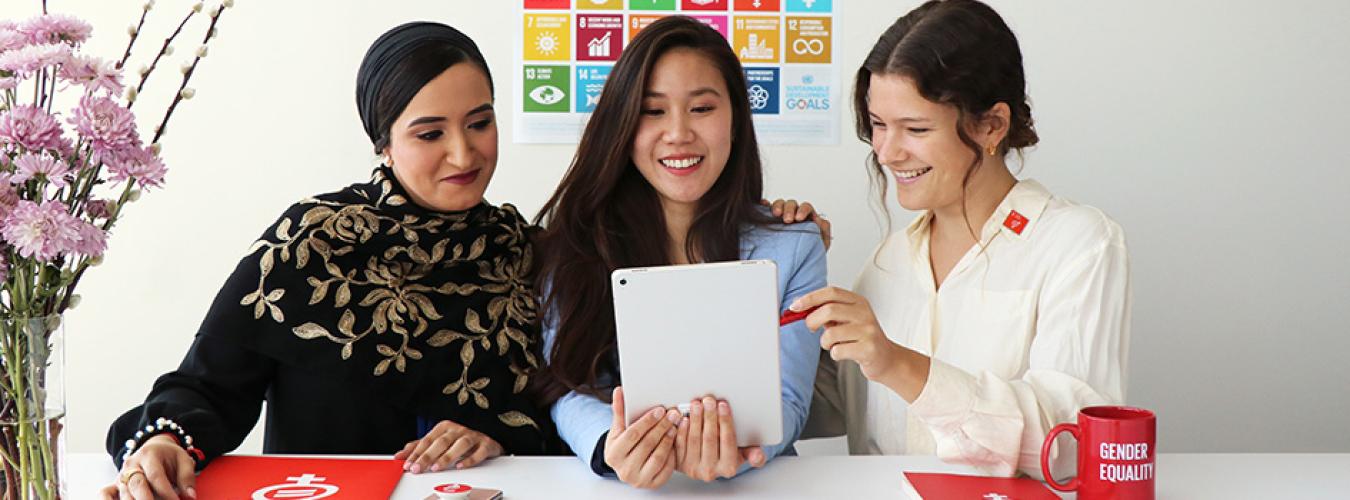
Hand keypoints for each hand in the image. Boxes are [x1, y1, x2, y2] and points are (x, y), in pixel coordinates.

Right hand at [100, 434, 195, 499]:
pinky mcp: (115, 485)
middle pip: (137, 485)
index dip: (166, 492)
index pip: (156, 476)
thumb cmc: (169, 457)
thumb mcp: (183, 460)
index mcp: (149, 455)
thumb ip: (187, 478)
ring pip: (124, 493)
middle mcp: (131, 465)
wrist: (153, 449)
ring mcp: (121, 475)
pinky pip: (105, 494)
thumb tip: (190, 496)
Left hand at [395, 419, 502, 472]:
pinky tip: (460, 466)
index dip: (416, 453)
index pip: (427, 440)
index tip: (407, 465)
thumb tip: (399, 456)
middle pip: (441, 442)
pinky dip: (470, 459)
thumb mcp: (437, 442)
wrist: (488, 438)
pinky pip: (479, 451)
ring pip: (460, 445)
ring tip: (436, 468)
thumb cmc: (459, 440)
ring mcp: (473, 436)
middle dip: (427, 456)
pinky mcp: (486, 444)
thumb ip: (419, 448)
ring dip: (447, 457)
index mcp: (444, 427)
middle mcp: (458, 430)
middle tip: (417, 469)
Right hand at [604, 386, 679, 488]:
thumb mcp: (618, 430)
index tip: (660, 409)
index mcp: (614, 454)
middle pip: (647, 444)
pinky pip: (666, 468)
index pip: (633, 434)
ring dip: (669, 439)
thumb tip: (619, 390)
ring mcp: (639, 479)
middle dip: (662, 427)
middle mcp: (624, 470)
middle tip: (674, 414)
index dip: (647, 421)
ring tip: (676, 425)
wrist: (625, 468)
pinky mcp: (652, 484)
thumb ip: (620, 411)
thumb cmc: (622, 446)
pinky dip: (673, 454)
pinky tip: (677, 441)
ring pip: (658, 456)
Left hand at [673, 396, 765, 481]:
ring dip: (695, 419)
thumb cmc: (726, 453)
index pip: (728, 441)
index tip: (723, 404)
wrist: (706, 464)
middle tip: (709, 400)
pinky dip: (681, 429)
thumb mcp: (742, 453)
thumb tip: (758, 455)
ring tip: (697, 404)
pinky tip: (684, 417)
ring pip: (694, 440)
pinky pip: (679, 444)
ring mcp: (693, 468)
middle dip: (709, 416)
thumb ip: (752, 453)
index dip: (725, 421)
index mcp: (729, 468)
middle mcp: (710, 471)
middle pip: (710, 439)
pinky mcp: (679, 464)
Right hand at [762, 199, 831, 249]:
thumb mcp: (822, 243)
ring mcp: (782, 217)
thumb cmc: (811, 253)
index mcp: (808, 217)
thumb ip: (824, 229)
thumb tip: (818, 219)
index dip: (803, 210)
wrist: (799, 265)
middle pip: (791, 204)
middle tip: (787, 220)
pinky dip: (765, 206)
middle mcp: (795, 214)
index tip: (799, 218)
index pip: (806, 207)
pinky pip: (767, 209)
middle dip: (789, 210)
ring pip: (779, 204)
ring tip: (776, 214)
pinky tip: (763, 205)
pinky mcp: (771, 221)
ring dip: (777, 206)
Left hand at [792, 286, 929, 400]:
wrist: (886, 358)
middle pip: (829, 310)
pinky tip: (845, 353)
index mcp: (858, 302)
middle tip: (810, 327)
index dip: (810, 298)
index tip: (795, 306)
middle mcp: (865, 314)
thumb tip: (799, 307)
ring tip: (833, 344)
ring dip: (825, 342)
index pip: (831, 293)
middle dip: (812, 320)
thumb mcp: (846, 320)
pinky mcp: (869, 349)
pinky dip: (835, 354)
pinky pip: (838, 351)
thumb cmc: (861, 338)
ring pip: (831, 334)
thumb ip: (826, 312)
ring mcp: (868, 331)